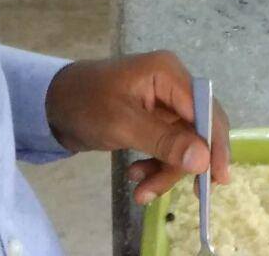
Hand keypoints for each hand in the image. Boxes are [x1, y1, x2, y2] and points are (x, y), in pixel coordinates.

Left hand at [44, 52, 230, 204]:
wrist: (50, 104)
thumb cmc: (85, 104)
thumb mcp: (122, 124)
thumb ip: (164, 141)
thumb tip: (203, 160)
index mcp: (168, 74)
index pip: (205, 109)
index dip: (215, 143)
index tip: (218, 177)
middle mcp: (172, 85)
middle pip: (197, 128)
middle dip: (187, 162)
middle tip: (187, 194)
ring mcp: (163, 103)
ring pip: (183, 143)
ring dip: (166, 169)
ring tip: (141, 191)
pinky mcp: (153, 119)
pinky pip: (167, 146)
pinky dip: (156, 164)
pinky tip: (136, 177)